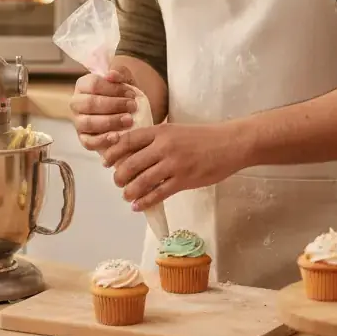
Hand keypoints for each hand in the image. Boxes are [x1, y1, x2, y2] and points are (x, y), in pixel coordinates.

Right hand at [69, 66, 137, 151]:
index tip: (131, 93)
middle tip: (132, 106)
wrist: (128, 110)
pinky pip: (88, 142)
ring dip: (110, 122)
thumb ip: (119, 73)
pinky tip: (117, 137)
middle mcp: (77, 103)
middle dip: (113, 105)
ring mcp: (78, 122)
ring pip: (88, 123)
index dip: (114, 89)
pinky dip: (103, 140)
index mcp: (83, 85)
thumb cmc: (123, 93)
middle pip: (89, 103)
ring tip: (129, 120)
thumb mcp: (125, 78)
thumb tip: (111, 75)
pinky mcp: (84, 138)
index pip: (93, 84)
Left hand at [101, 122, 249, 211]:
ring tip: (126, 195)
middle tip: (117, 182)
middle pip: (130, 163)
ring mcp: (174, 164)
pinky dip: (144, 201)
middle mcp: (164, 147)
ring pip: (142, 181)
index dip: (113, 152)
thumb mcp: (175, 130)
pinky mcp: (184, 180)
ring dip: (129, 191)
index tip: (105, 162)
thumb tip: (133, 150)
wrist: (230, 144)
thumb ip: (156, 138)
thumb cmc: (203, 137)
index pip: (128, 140)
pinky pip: (158, 194)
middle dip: (119, 176)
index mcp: (160, 131)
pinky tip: (138, 206)